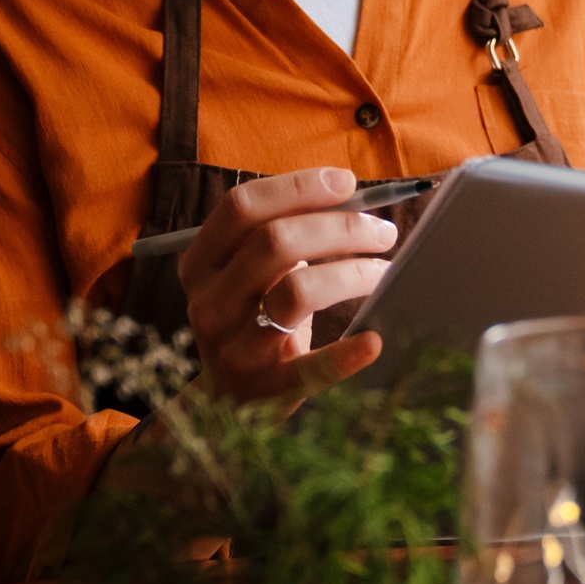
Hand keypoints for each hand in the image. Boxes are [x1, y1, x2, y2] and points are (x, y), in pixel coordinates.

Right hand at [176, 167, 395, 403]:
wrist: (227, 400)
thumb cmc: (252, 316)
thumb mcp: (246, 274)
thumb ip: (279, 234)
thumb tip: (349, 196)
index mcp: (199, 265)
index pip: (241, 208)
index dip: (297, 187)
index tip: (346, 183)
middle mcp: (210, 304)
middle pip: (275, 243)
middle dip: (340, 227)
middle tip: (382, 231)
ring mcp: (235, 348)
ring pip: (297, 292)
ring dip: (353, 272)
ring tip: (384, 270)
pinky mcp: (268, 387)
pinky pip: (311, 367)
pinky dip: (346, 353)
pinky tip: (373, 340)